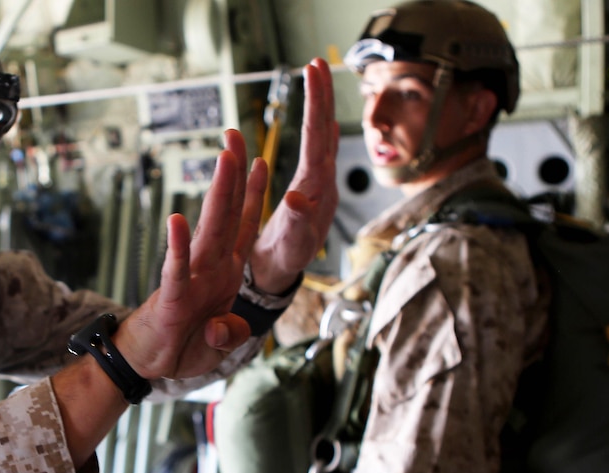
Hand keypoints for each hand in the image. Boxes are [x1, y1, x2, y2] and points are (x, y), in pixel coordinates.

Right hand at [116, 129, 267, 380]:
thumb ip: (228, 333)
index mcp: (224, 274)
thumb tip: (221, 329)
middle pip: (227, 215)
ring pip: (208, 231)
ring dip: (218, 195)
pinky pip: (176, 271)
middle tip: (237, 137)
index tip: (262, 161)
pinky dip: (178, 248)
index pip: (244, 228)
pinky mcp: (172, 299)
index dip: (255, 196)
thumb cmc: (180, 348)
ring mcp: (190, 280)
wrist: (146, 366)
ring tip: (224, 160)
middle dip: (235, 176)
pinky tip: (177, 221)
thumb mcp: (218, 346)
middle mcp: (209, 269)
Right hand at [251, 57, 339, 293]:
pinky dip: (320, 130)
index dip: (315, 105)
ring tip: (318, 79)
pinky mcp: (313, 188)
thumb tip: (298, 197)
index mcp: (316, 190)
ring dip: (321, 107)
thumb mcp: (288, 246)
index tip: (312, 74)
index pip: (318, 139)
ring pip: (323, 137)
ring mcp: (319, 184)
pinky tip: (323, 122)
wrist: (285, 273)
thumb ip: (296, 223)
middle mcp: (322, 182)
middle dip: (322, 95)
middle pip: (324, 131)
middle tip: (317, 62)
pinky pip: (318, 151)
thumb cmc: (284, 261)